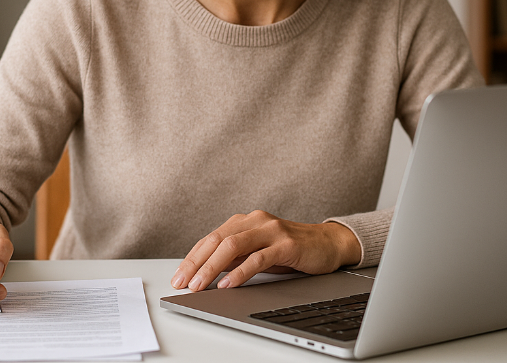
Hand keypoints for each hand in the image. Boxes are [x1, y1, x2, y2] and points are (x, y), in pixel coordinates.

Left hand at [171, 210, 360, 291]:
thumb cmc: (290, 250)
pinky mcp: (286, 244)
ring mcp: (271, 230)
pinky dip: (240, 272)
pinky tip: (228, 284)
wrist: (328, 244)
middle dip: (196, 263)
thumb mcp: (258, 252)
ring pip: (233, 246)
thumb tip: (206, 273)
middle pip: (217, 240)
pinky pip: (258, 258)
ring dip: (212, 268)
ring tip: (199, 285)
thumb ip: (235, 257)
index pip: (210, 239)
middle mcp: (255, 221)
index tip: (179, 276)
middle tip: (182, 283)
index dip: (192, 258)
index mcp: (244, 222)